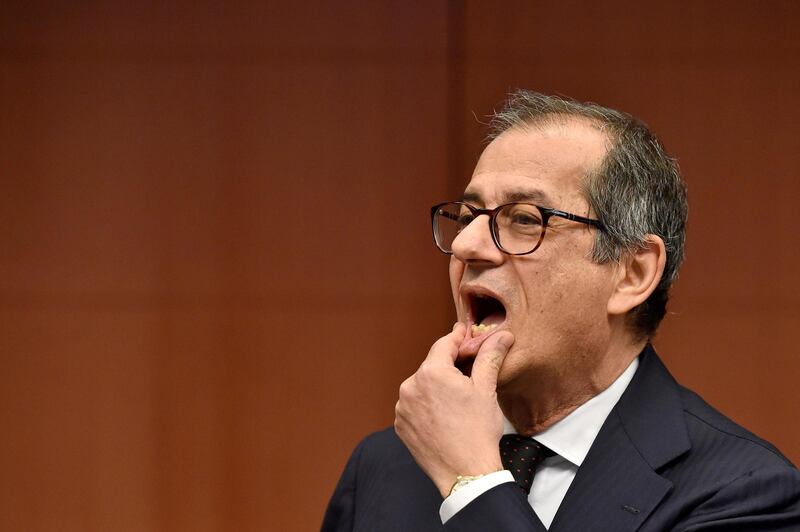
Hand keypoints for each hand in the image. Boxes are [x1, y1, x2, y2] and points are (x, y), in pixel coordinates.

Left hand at [394, 322, 514, 497]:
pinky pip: (414, 405)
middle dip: (450, 364)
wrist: (465, 473)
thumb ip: (489, 356)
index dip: (458, 337)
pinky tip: (444, 414)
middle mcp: (410, 387)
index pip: (444, 344)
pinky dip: (427, 404)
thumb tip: (501, 336)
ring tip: (457, 398)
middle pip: (433, 365)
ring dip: (437, 385)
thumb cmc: (477, 432)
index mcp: (431, 373)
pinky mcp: (401, 425)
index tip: (466, 333)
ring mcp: (402, 408)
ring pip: (422, 385)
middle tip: (469, 367)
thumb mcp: (486, 389)